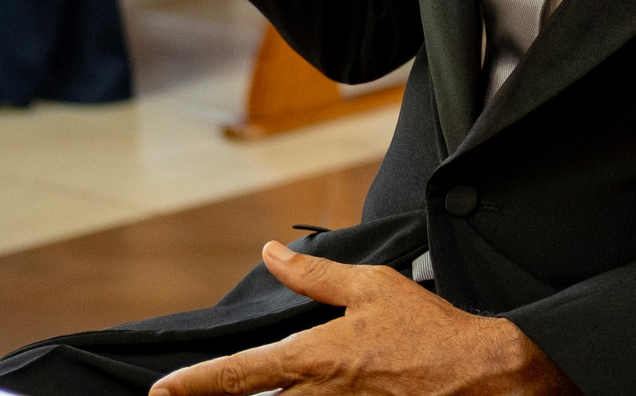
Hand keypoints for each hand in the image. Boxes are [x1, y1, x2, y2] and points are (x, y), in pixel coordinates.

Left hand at [150, 245, 570, 395]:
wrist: (474, 376)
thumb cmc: (426, 331)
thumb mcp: (369, 287)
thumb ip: (314, 275)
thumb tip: (271, 253)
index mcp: (312, 359)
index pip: (238, 374)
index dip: (195, 383)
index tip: (161, 390)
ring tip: (241, 391)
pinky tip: (295, 394)